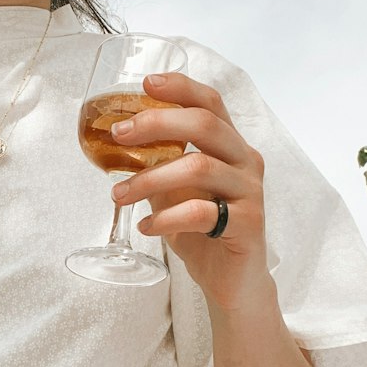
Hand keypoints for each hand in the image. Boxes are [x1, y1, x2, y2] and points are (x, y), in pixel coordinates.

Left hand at [109, 72, 269, 309]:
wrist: (233, 282)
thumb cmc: (204, 231)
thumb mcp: (175, 192)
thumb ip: (158, 165)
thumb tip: (116, 143)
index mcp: (231, 147)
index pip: (211, 103)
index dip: (181, 88)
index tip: (146, 83)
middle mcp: (246, 162)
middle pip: (205, 124)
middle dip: (157, 123)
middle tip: (119, 135)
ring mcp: (250, 192)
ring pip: (199, 167)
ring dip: (150, 178)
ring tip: (119, 195)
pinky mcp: (247, 225)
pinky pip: (202, 212)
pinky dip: (167, 218)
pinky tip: (147, 226)